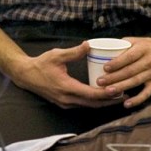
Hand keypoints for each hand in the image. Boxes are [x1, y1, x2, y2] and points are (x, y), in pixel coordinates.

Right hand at [9, 42, 127, 108]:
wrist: (26, 75)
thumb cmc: (41, 64)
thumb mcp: (56, 55)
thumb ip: (74, 52)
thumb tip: (89, 45)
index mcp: (66, 87)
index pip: (90, 94)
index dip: (106, 94)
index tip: (119, 90)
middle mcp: (67, 99)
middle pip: (93, 104)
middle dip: (109, 100)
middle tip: (125, 95)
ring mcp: (65, 103)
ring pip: (88, 106)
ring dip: (103, 103)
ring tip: (117, 97)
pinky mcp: (64, 104)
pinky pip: (83, 105)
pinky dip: (94, 102)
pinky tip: (102, 97)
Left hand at [95, 36, 150, 107]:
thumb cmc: (146, 46)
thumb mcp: (135, 40)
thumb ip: (121, 45)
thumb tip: (102, 49)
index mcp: (143, 49)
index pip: (129, 57)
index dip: (117, 63)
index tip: (105, 68)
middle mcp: (149, 62)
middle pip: (130, 71)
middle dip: (114, 77)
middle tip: (100, 81)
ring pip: (136, 82)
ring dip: (121, 87)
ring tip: (108, 91)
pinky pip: (147, 93)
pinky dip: (137, 100)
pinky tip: (126, 104)